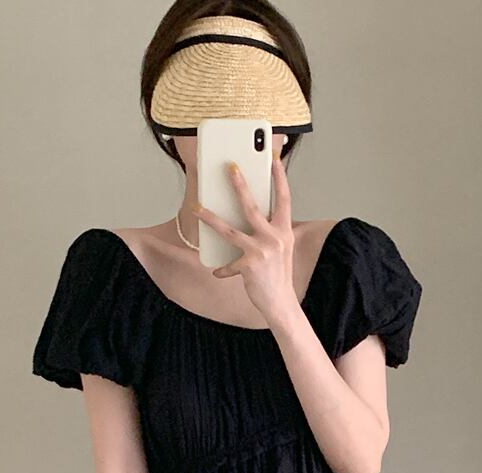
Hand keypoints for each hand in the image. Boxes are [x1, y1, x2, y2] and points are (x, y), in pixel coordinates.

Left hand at [193, 150, 297, 326]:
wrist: (282, 303)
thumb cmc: (278, 274)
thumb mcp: (280, 248)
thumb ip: (269, 230)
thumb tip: (248, 213)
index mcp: (284, 230)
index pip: (284, 198)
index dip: (279, 178)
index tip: (272, 158)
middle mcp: (275, 238)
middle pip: (252, 206)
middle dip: (240, 185)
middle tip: (229, 167)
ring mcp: (262, 251)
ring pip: (230, 230)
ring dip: (211, 218)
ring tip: (197, 207)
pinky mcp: (249, 266)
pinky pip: (229, 263)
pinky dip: (222, 269)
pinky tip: (216, 271)